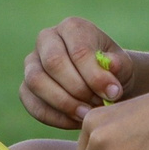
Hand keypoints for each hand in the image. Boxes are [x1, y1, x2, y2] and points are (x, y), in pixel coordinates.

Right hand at [20, 17, 136, 130]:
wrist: (102, 83)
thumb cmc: (112, 71)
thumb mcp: (122, 65)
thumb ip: (119, 65)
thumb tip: (111, 65)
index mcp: (72, 27)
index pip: (78, 50)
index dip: (94, 75)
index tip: (112, 94)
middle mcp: (47, 39)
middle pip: (53, 63)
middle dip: (77, 89)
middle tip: (97, 105)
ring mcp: (31, 63)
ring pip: (36, 82)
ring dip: (63, 103)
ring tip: (86, 114)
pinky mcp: (26, 87)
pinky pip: (32, 103)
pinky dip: (54, 117)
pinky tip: (75, 122)